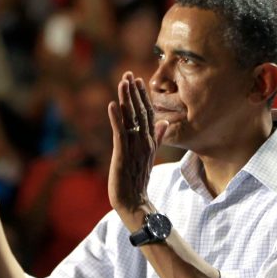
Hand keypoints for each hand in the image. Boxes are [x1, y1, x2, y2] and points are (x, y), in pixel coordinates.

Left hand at [107, 72, 168, 225]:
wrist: (135, 202)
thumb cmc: (138, 181)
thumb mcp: (148, 156)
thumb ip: (157, 137)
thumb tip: (165, 122)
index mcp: (148, 141)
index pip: (147, 114)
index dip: (141, 97)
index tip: (137, 80)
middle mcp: (143, 142)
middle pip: (140, 112)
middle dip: (134, 93)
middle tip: (129, 74)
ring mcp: (134, 148)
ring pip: (130, 120)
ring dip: (126, 100)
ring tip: (122, 82)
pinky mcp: (123, 155)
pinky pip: (119, 134)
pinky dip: (115, 119)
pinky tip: (111, 106)